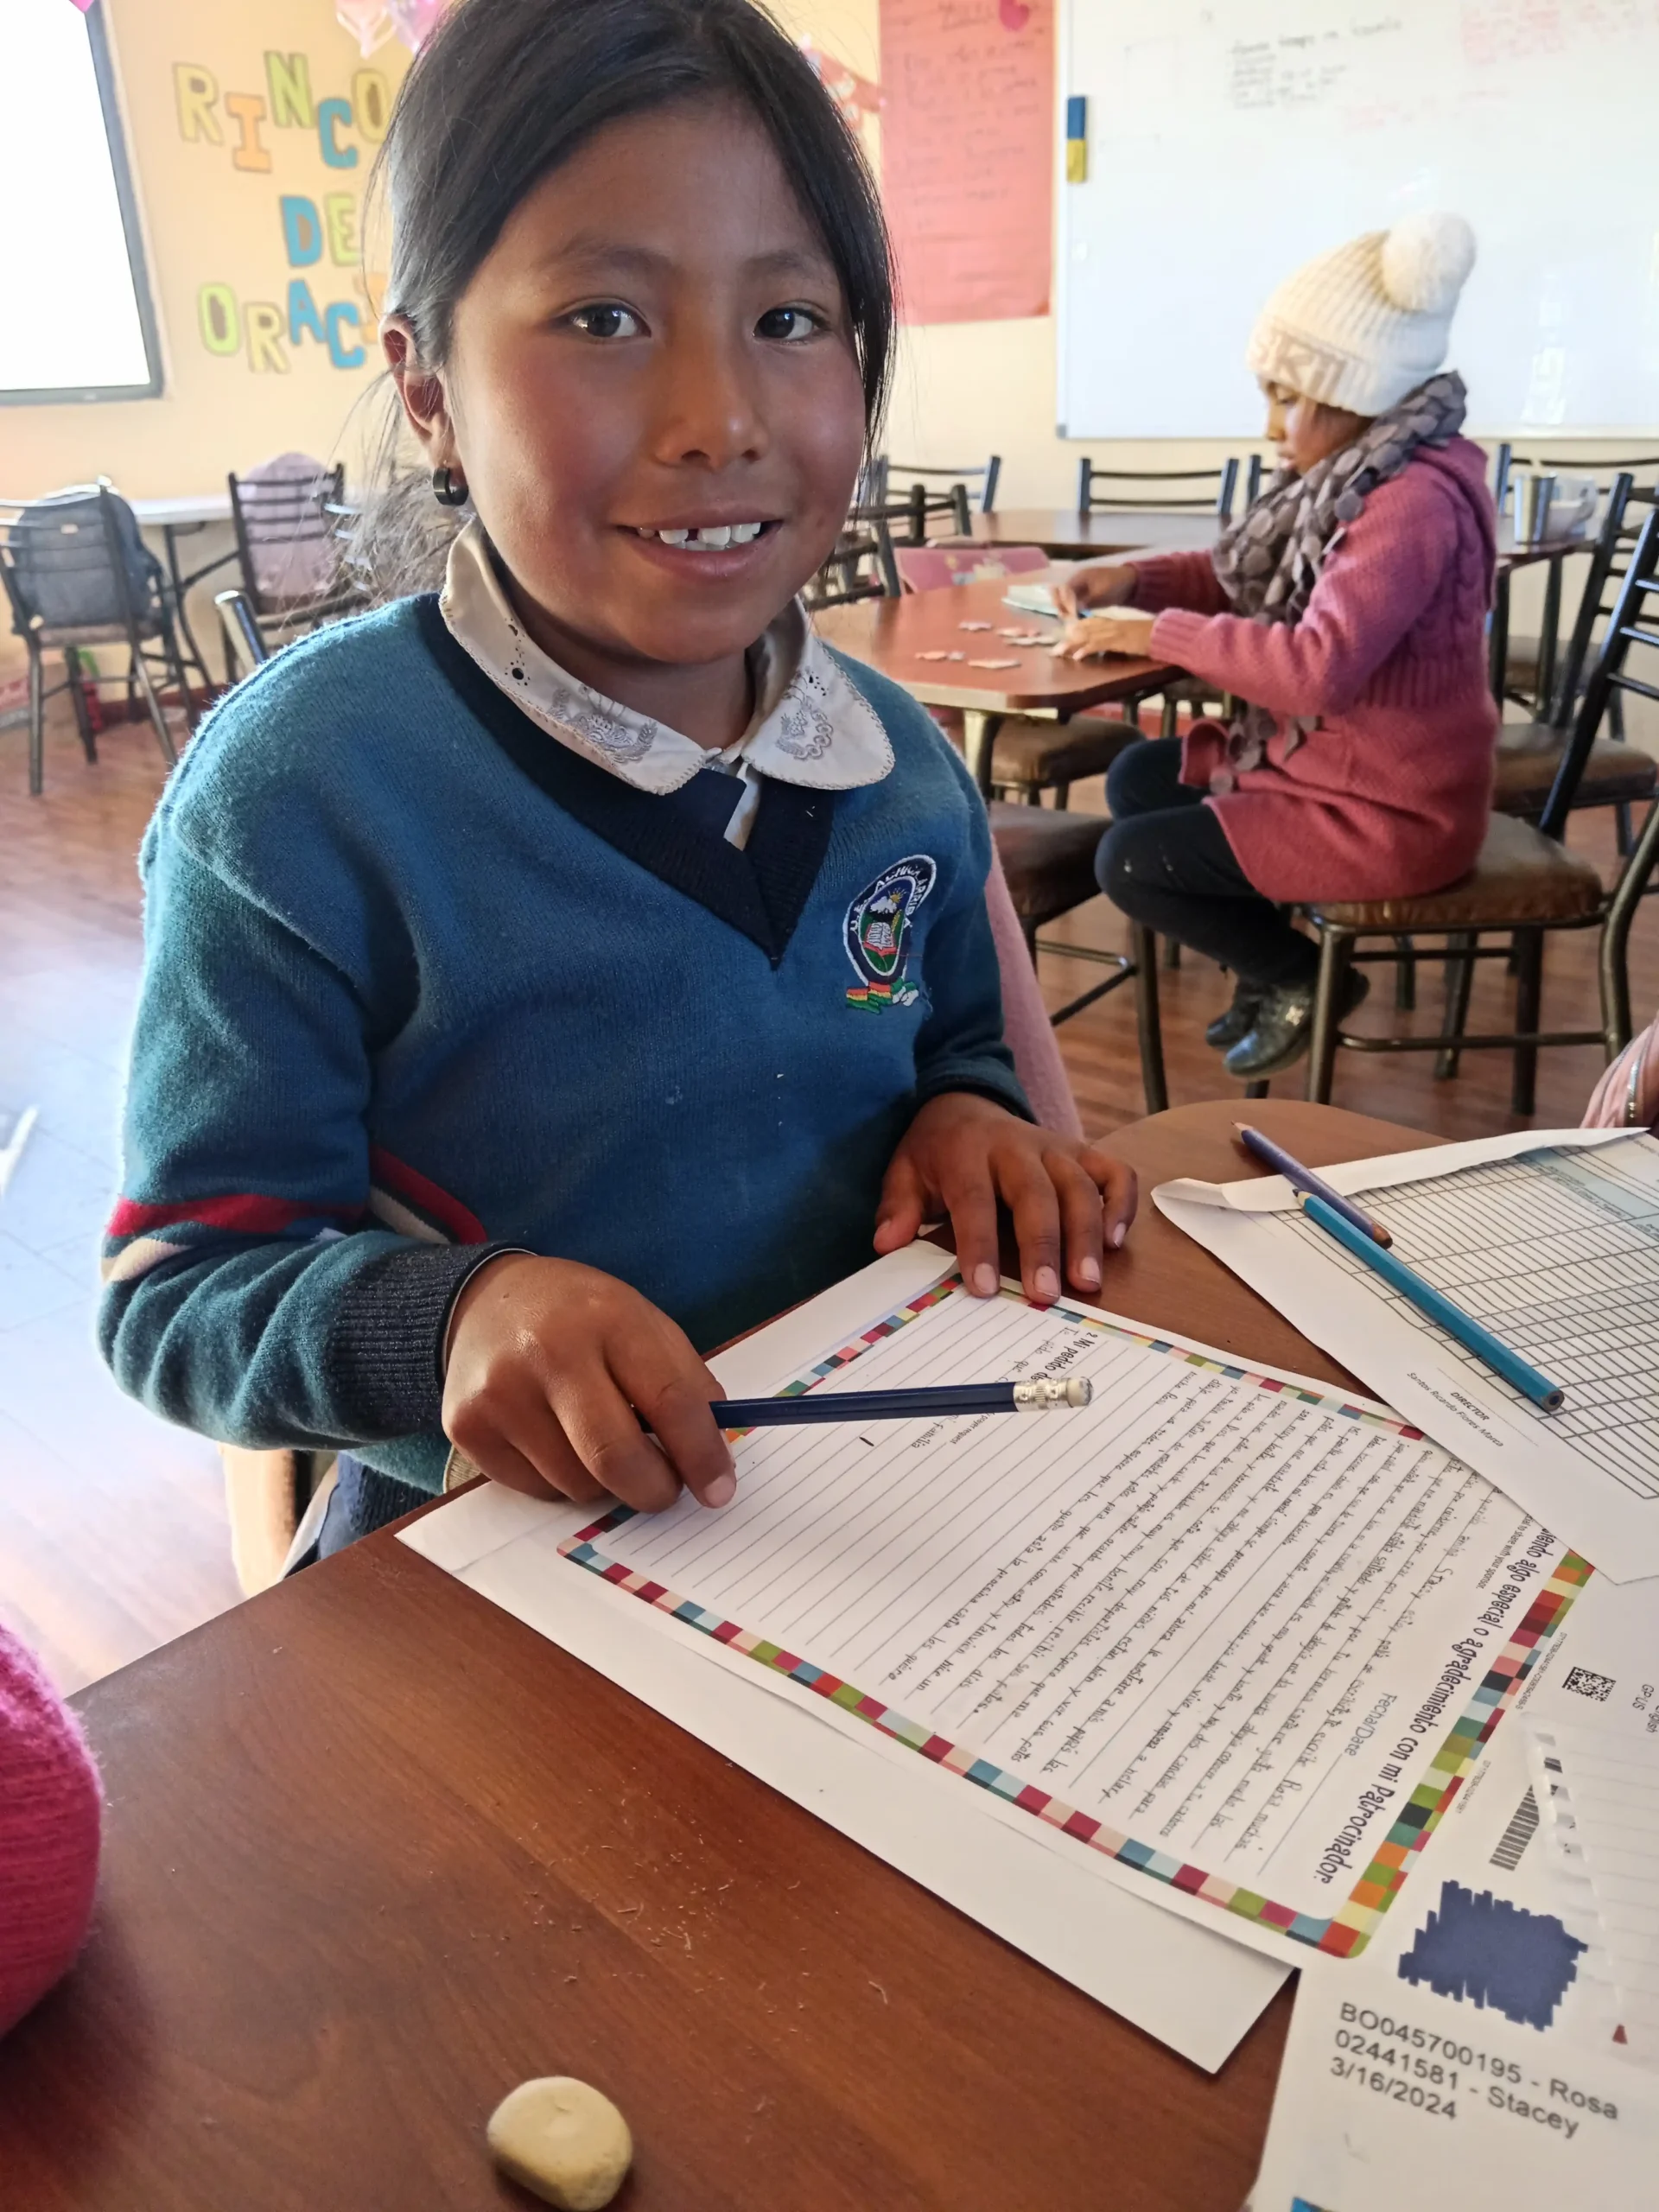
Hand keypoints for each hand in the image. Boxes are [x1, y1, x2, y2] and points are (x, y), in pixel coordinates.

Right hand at [443, 1255, 734, 1513]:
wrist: (485, 1301)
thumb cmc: (581, 1318)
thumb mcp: (642, 1324)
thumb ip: (686, 1384)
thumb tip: (715, 1460)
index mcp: (608, 1317)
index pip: (668, 1399)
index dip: (701, 1454)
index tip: (719, 1489)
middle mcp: (548, 1351)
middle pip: (616, 1456)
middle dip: (655, 1489)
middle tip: (667, 1490)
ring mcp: (501, 1392)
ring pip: (578, 1484)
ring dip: (605, 1483)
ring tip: (599, 1442)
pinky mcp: (467, 1427)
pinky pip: (537, 1490)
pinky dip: (561, 1482)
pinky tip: (555, 1441)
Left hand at [872, 1092, 1136, 1304]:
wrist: (966, 1103)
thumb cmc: (938, 1152)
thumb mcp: (906, 1170)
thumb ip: (897, 1206)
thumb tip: (887, 1243)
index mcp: (968, 1151)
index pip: (975, 1200)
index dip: (980, 1244)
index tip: (984, 1288)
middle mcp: (1017, 1145)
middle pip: (1036, 1194)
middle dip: (1043, 1246)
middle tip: (1046, 1294)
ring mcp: (1056, 1147)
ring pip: (1080, 1186)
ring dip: (1087, 1235)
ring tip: (1087, 1282)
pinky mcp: (1083, 1152)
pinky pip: (1114, 1172)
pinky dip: (1121, 1205)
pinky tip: (1115, 1243)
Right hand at [1055, 562, 1138, 615]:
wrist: (1130, 583)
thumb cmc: (1115, 582)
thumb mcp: (1101, 591)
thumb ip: (1087, 600)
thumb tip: (1074, 610)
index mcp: (1079, 577)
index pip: (1063, 589)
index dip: (1062, 600)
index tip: (1065, 612)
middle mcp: (1077, 584)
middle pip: (1063, 596)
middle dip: (1062, 606)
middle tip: (1065, 618)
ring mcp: (1082, 592)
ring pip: (1068, 602)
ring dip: (1067, 611)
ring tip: (1070, 622)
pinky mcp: (1087, 599)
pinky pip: (1077, 606)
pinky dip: (1075, 613)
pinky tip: (1076, 621)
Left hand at [1059, 610, 1158, 660]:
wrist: (1163, 632)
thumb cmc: (1150, 636)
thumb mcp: (1129, 636)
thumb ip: (1116, 640)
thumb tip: (1107, 648)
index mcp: (1112, 623)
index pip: (1089, 624)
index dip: (1075, 630)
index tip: (1062, 636)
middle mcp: (1110, 625)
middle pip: (1084, 629)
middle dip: (1068, 638)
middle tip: (1053, 647)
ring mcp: (1113, 632)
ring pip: (1087, 636)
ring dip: (1071, 645)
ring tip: (1058, 652)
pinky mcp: (1118, 640)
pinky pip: (1099, 645)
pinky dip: (1087, 650)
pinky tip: (1077, 656)